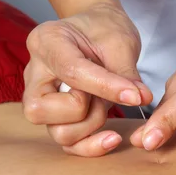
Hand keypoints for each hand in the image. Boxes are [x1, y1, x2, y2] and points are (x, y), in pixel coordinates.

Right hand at [22, 3, 152, 156]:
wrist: (97, 29)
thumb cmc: (104, 29)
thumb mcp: (119, 42)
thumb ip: (126, 73)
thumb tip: (141, 99)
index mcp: (46, 41)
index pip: (71, 72)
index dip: (106, 88)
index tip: (137, 96)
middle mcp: (34, 73)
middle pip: (43, 110)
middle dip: (85, 109)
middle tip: (105, 94)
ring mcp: (39, 98)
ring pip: (57, 132)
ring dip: (90, 126)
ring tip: (104, 104)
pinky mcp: (53, 118)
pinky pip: (67, 144)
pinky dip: (90, 145)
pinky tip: (112, 137)